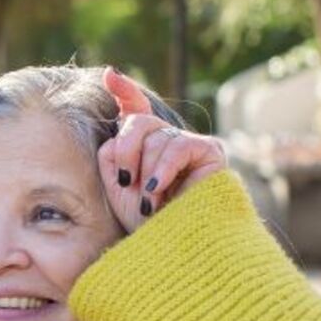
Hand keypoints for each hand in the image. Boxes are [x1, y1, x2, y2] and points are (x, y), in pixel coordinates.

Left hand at [98, 68, 227, 232]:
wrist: (170, 245)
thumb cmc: (144, 221)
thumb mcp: (117, 183)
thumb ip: (113, 150)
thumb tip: (120, 112)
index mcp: (145, 146)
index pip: (136, 110)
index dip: (125, 91)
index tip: (109, 75)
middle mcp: (168, 140)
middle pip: (138, 121)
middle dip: (126, 150)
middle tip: (127, 182)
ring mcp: (190, 144)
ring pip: (156, 136)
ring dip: (146, 172)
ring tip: (150, 201)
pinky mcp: (211, 151)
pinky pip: (178, 145)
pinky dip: (164, 168)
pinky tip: (159, 189)